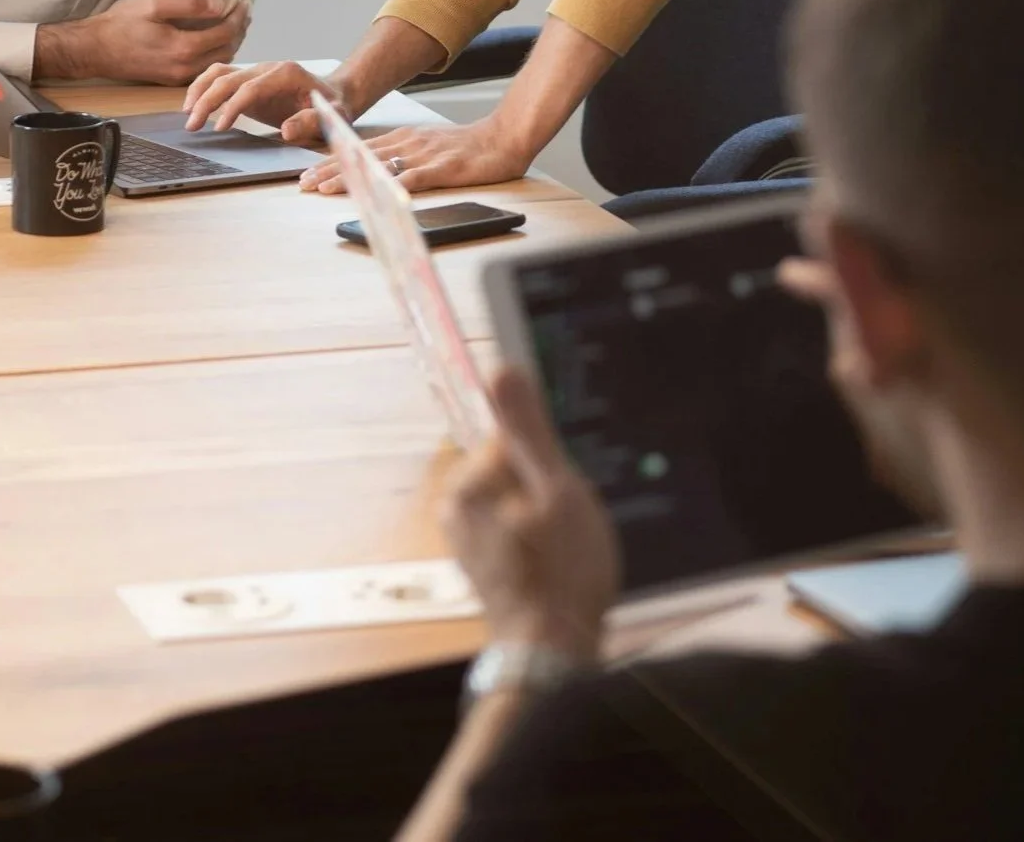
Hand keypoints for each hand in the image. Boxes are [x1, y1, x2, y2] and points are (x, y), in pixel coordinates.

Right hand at [38, 0, 248, 84]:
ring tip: (231, 25)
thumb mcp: (155, 6)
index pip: (225, 33)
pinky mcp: (170, 80)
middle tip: (242, 14)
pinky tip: (212, 41)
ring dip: (228, 44)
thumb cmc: (120, 24)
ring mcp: (178, 77)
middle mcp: (186, 68)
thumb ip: (190, 6)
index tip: (243, 3)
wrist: (94, 50)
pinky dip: (214, 55)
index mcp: (184, 48)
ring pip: (216, 63)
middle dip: (238, 32)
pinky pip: (202, 69)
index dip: (238, 18)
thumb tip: (220, 5)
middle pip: (226, 51)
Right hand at [184, 59, 339, 139]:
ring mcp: (256, 72)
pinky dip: (204, 88)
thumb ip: (312, 122)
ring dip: (200, 91)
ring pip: (219, 73)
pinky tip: (194, 106)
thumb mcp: (334, 116)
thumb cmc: (335, 106)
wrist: (336, 94)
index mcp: (285, 73)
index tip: (220, 126)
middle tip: (192, 125)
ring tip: (187, 114)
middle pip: (228, 79)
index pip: (250, 87)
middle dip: (207, 100)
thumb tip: (286, 130)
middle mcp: (267, 68)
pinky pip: (221, 79)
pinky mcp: (249, 81)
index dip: (232, 106)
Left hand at [299, 112, 533, 194]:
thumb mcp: (428, 145)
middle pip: (361, 156)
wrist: (503, 138)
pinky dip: (391, 186)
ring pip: (378, 166)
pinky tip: (374, 193)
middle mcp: (408, 143)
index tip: (308, 172)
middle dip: (329, 170)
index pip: (359, 149)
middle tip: (303, 182)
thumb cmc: (468, 147)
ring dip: (348, 177)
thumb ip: (404, 155)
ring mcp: (424, 155)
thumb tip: (378, 169)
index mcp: (404, 138)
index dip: (332, 160)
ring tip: (322, 188)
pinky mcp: (442, 168)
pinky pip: (413, 178)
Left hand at [443, 368, 618, 660]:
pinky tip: (555, 566)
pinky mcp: (481, 561)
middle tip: (568, 529)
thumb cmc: (562, 574)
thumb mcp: (557, 491)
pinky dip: (538, 540)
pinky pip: (515, 528)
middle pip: (514, 467)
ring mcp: (466, 537)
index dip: (549, 462)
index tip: (564, 494)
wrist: (553, 657)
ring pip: (518, 500)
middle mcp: (455, 506)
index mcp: (467, 483)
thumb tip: (501, 367)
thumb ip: (528, 430)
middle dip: (548, 489)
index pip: (512, 438)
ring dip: (546, 516)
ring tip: (564, 552)